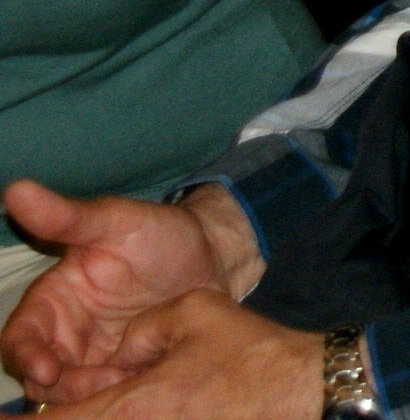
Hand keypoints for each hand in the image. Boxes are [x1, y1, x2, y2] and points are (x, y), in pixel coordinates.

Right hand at [0, 184, 235, 403]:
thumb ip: (68, 216)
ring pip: (72, 392)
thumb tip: (16, 190)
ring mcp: (95, 357)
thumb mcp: (117, 221)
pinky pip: (110, 395)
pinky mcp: (125, 371)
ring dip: (90, 396)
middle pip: (41, 376)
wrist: (213, 257)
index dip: (26, 356)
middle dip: (62, 386)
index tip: (46, 369)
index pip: (20, 337)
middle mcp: (66, 335)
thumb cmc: (159, 233)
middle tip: (102, 383)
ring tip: (127, 384)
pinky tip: (143, 387)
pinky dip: (119, 397)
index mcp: (54, 301)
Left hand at [46, 291, 322, 419]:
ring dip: (108, 407)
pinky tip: (166, 393)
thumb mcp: (191, 311)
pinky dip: (138, 410)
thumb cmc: (252, 352)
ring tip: (152, 380)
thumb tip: (125, 350)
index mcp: (129, 406)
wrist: (306, 389)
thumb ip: (140, 329)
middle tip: (86, 378)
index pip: (56, 419)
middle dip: (74, 405)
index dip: (26, 417)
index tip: (19, 404)